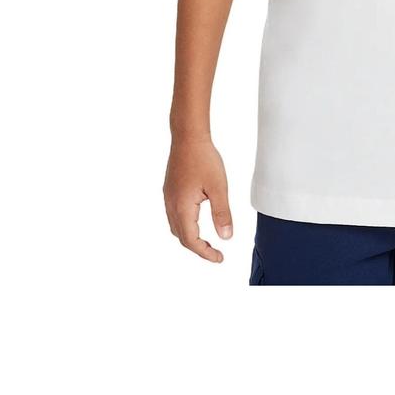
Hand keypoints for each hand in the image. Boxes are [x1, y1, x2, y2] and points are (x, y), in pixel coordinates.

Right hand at [163, 136, 232, 262]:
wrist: (188, 137)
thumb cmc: (204, 159)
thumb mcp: (218, 188)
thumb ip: (222, 213)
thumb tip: (226, 237)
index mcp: (182, 208)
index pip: (191, 240)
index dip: (205, 252)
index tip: (220, 257)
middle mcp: (171, 205)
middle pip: (181, 237)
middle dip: (198, 248)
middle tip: (215, 252)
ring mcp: (168, 197)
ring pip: (176, 226)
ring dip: (190, 237)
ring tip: (207, 240)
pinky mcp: (169, 190)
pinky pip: (174, 215)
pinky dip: (185, 225)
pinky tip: (196, 219)